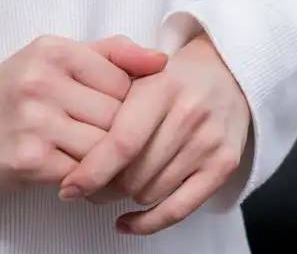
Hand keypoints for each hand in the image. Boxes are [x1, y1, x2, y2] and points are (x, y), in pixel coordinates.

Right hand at [0, 35, 167, 192]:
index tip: (117, 116)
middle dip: (122, 135)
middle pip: (118, 114)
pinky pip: (85, 173)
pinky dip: (90, 180)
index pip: (124, 79)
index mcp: (54, 50)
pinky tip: (81, 177)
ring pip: (105, 146)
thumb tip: (161, 61)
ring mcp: (36, 121)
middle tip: (115, 146)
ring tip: (103, 164)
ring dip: (110, 162)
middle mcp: (44, 81)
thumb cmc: (8, 95)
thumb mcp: (51, 58)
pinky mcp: (30, 160)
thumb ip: (108, 54)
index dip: (130, 103)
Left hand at [57, 32, 250, 234]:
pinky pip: (179, 209)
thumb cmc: (170, 79)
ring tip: (119, 182)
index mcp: (162, 87)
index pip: (122, 142)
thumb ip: (104, 101)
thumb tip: (73, 155)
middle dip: (105, 185)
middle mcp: (189, 114)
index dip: (91, 171)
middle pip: (133, 174)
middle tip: (93, 182)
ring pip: (150, 193)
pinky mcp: (224, 164)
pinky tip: (127, 221)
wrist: (227, 73)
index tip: (69, 189)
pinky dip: (148, 222)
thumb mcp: (136, 73)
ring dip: (127, 196)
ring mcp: (209, 141)